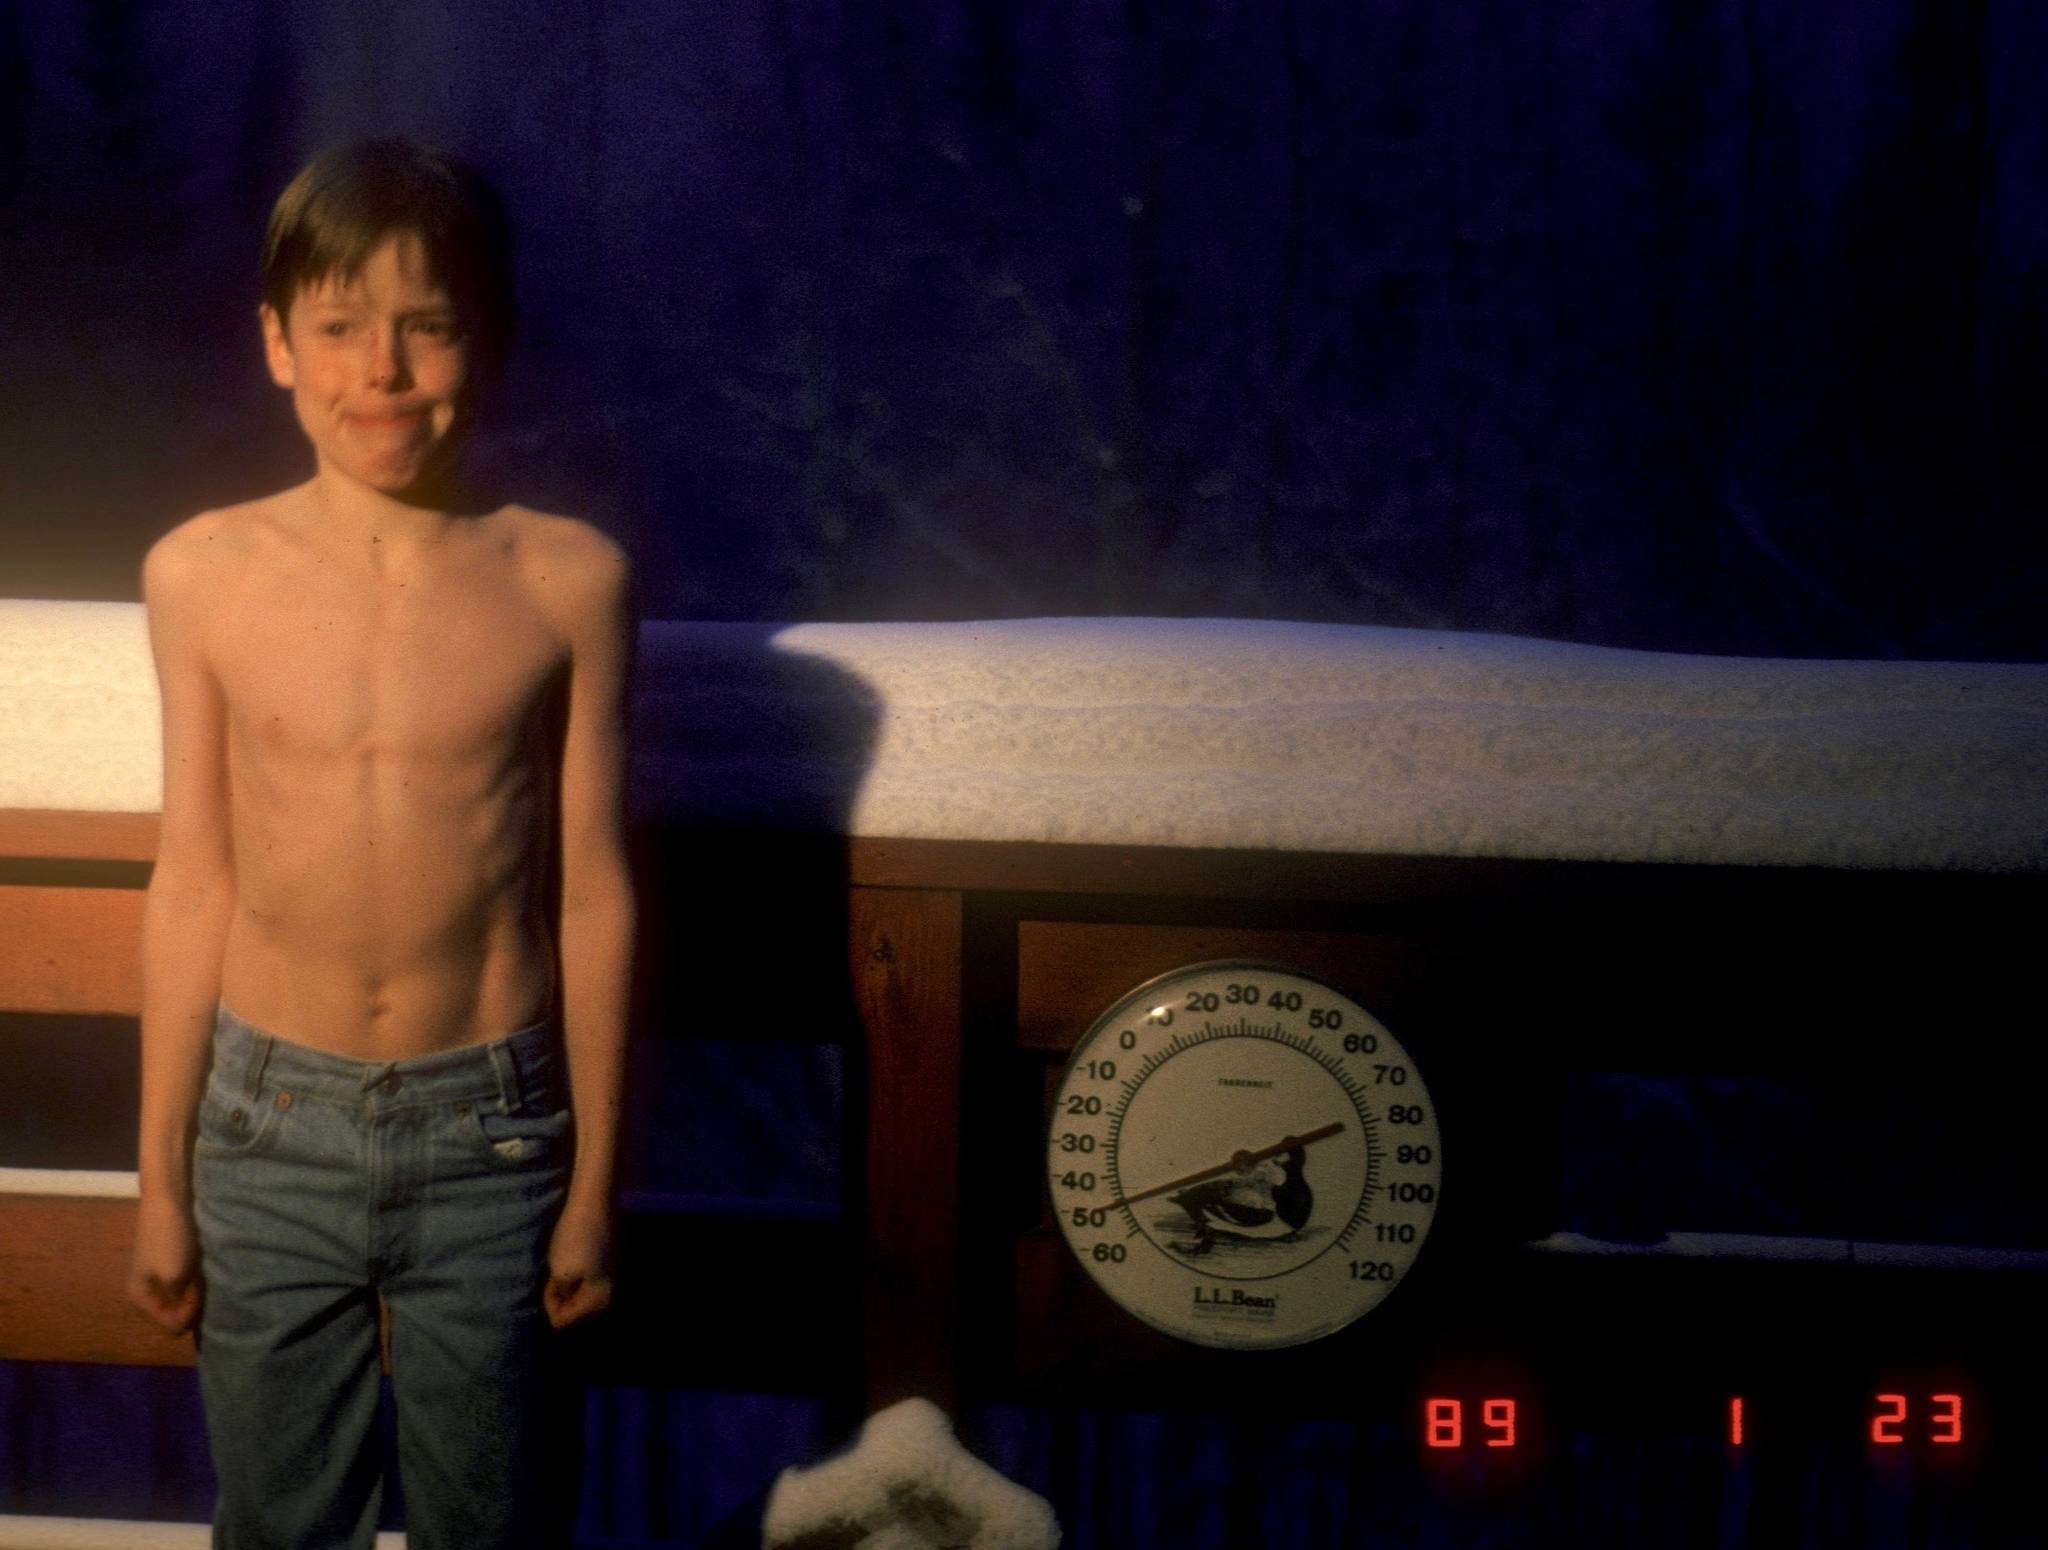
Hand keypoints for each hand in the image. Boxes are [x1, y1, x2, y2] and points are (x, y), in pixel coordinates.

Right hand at [127, 1193, 202, 1334]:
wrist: (169, 1201)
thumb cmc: (169, 1240)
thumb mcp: (173, 1276)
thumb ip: (178, 1303)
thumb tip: (182, 1321)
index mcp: (138, 1298)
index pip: (169, 1325)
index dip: (188, 1315)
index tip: (198, 1295)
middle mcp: (145, 1291)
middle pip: (174, 1313)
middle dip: (191, 1305)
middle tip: (202, 1286)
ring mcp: (158, 1277)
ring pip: (182, 1299)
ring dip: (196, 1293)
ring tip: (203, 1277)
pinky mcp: (171, 1264)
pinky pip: (186, 1284)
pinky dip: (196, 1281)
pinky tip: (203, 1271)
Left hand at [544, 1195, 613, 1328]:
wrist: (595, 1201)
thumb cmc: (575, 1239)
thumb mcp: (560, 1273)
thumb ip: (560, 1296)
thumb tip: (565, 1298)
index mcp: (599, 1301)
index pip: (562, 1319)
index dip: (550, 1301)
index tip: (550, 1279)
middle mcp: (610, 1293)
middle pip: (574, 1307)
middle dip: (560, 1293)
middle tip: (553, 1271)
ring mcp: (612, 1274)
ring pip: (579, 1290)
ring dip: (567, 1280)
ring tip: (562, 1260)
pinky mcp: (609, 1258)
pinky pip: (587, 1275)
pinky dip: (576, 1268)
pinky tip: (573, 1252)